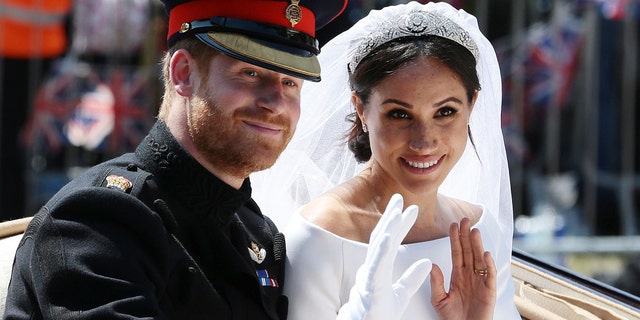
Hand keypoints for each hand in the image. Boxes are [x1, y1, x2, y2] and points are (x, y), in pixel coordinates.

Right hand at [337, 194, 431, 319]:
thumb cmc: (378, 314)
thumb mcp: (401, 295)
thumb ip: (412, 278)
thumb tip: (427, 262)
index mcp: (379, 268)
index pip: (390, 241)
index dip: (399, 225)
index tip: (410, 209)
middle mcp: (372, 268)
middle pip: (382, 238)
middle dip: (391, 217)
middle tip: (399, 198)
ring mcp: (369, 276)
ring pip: (378, 248)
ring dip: (388, 228)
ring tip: (397, 211)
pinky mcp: (370, 287)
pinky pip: (377, 266)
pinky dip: (382, 250)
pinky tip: (389, 236)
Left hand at [430, 218, 496, 319]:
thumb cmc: (452, 318)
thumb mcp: (439, 300)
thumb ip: (436, 283)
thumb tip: (432, 265)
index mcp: (458, 275)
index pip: (456, 253)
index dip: (455, 239)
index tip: (452, 225)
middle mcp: (470, 275)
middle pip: (468, 251)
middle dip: (466, 236)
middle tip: (465, 220)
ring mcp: (480, 281)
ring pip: (479, 259)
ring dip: (477, 245)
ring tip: (474, 231)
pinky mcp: (489, 291)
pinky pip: (490, 275)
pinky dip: (489, 265)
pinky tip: (485, 254)